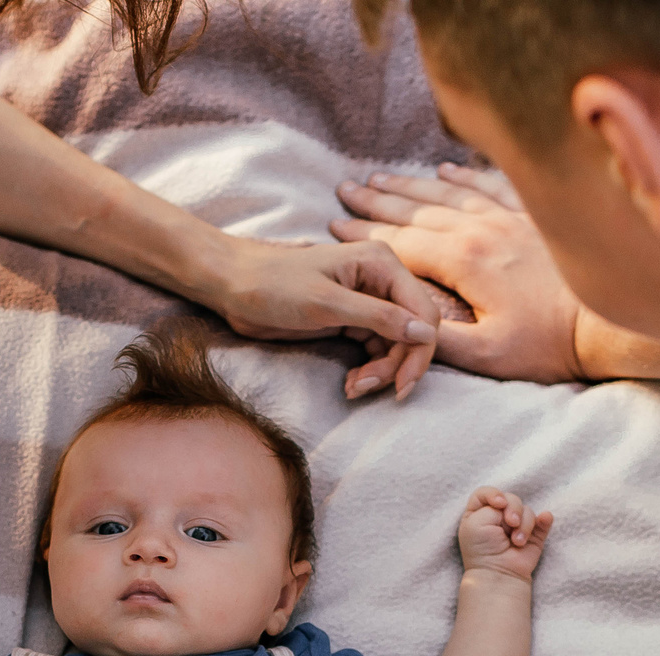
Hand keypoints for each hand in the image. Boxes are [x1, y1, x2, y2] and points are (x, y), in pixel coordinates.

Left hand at [209, 235, 442, 400]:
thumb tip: (424, 333)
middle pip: (413, 334)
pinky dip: (369, 370)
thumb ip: (378, 317)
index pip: (423, 313)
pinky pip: (377, 351)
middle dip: (396, 366)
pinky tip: (350, 382)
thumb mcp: (327, 303)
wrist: (235, 287)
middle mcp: (382, 280)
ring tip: (353, 386)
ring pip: (396, 347)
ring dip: (381, 373)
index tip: (400, 386)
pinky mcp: (353, 320)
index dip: (419, 352)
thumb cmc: (274, 285)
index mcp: (382, 264)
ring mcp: (369, 302)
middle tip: (366, 387)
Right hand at [334, 165, 586, 384]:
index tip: (334, 222)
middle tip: (346, 189)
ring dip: (411, 185)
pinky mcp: (533, 218)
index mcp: (465, 260)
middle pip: (419, 209)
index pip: (401, 242)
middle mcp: (483, 229)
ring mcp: (510, 218)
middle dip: (378, 200)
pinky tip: (445, 168)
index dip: (364, 234)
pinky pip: (489, 186)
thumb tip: (401, 327)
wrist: (610, 322)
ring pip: (449, 192)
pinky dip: (462, 175)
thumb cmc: (551, 344)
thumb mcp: (488, 356)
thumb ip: (439, 341)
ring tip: (381, 176)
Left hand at [459, 486, 551, 582]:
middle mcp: (498, 518)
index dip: (494, 494)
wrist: (498, 573)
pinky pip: (543, 520)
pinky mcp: (533, 536)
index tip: (499, 504)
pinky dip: (545, 519)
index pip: (487, 493)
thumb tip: (511, 504)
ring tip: (517, 542)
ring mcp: (517, 527)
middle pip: (511, 499)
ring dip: (524, 525)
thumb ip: (492, 504)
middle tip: (510, 524)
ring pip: (527, 511)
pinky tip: (545, 518)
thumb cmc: (481, 549)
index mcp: (480, 513)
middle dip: (513, 509)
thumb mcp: (475, 521)